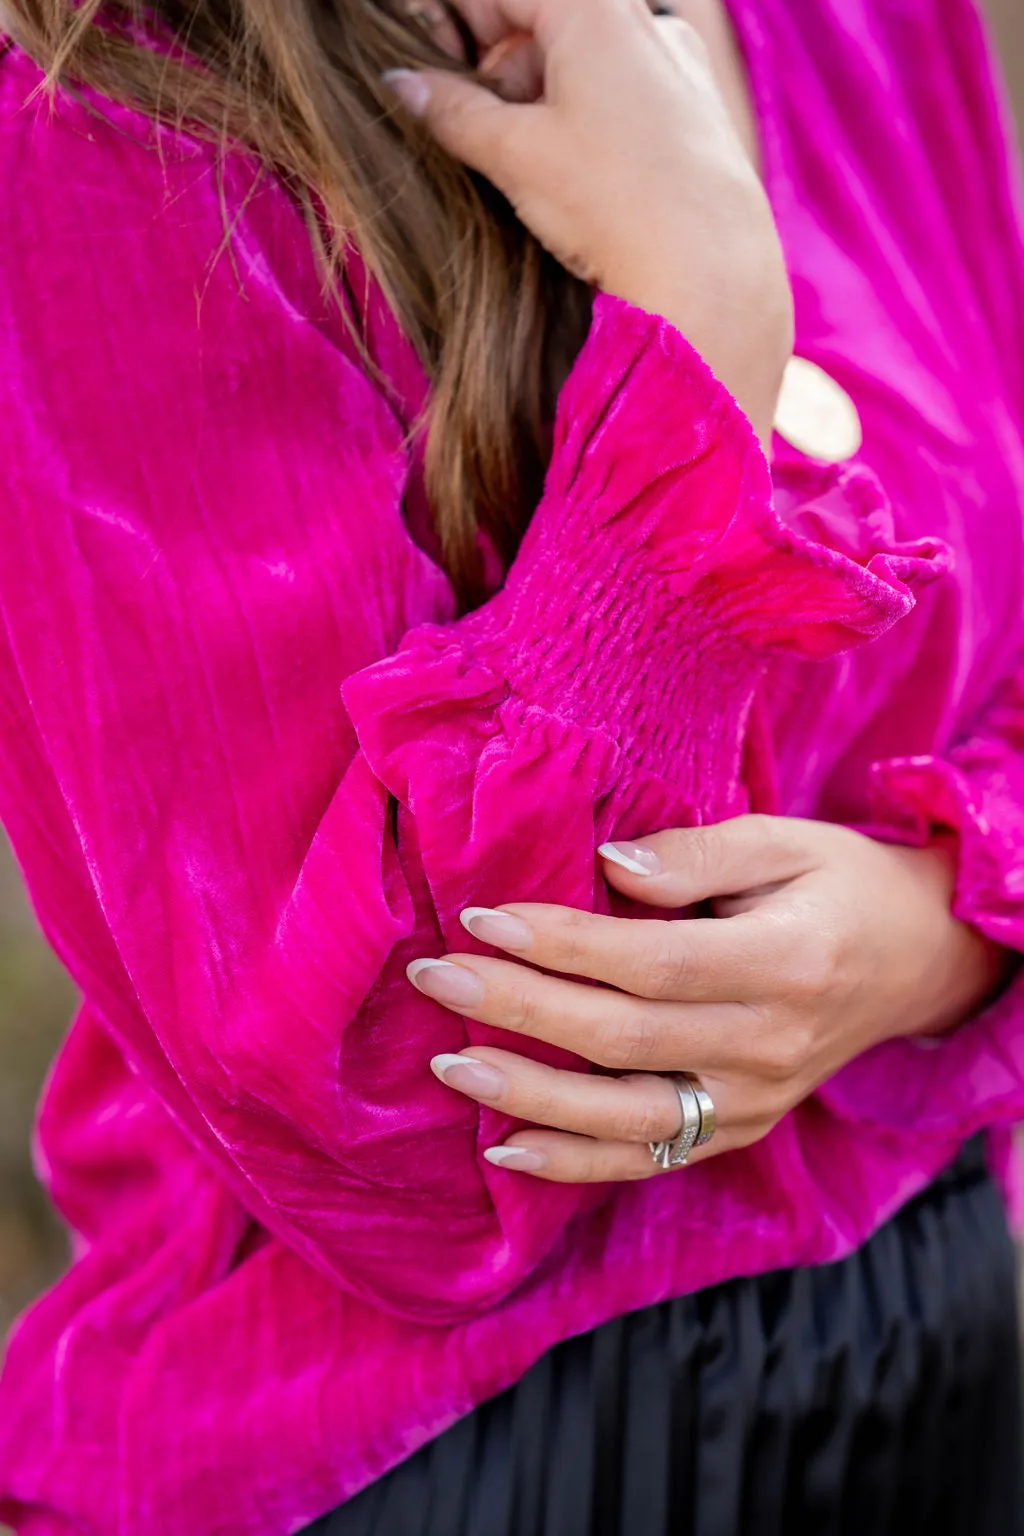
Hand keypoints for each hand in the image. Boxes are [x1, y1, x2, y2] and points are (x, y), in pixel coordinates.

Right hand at [384, 0, 792, 448]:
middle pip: (541, 22)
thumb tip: (400, 83)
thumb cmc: (614, 203)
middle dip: (497, 70)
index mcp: (596, 8)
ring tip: (522, 167)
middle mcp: (644, 23)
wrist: (711, 274)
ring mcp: (675, 67)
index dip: (453, 25)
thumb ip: (451, 111)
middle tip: (467, 129)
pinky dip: (580, 124)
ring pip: (578, 63)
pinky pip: (618, 96)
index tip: (425, 72)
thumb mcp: (516, 156)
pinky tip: (571, 180)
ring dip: (536, 103)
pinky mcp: (692, 114)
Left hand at [408, 816, 1010, 1181]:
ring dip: (530, 1095)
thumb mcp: (787, 840)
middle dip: (518, 1007)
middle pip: (622, 1036)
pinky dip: (576, 1160)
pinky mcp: (741, 1130)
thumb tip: (607, 866)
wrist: (918, 960)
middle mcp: (770, 1045)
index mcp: (785, 961)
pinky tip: (506, 1148)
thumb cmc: (841, 885)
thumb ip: (697, 855)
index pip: (651, 962)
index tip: (482, 915)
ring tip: (451, 1064)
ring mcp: (756, 1101)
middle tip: (436, 975)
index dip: (562, 943)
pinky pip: (650, 1159)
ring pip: (627, 1116)